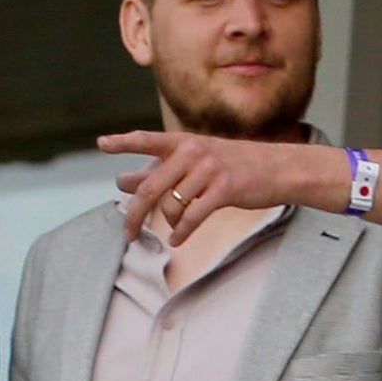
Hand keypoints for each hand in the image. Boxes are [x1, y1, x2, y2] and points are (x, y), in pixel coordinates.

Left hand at [99, 130, 293, 245]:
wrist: (280, 169)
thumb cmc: (235, 165)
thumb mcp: (198, 160)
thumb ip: (162, 170)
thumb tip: (123, 181)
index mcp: (184, 142)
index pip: (148, 140)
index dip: (123, 142)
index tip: (101, 143)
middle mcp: (194, 152)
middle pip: (150, 187)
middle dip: (133, 214)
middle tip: (126, 233)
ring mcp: (209, 170)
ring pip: (171, 205)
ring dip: (168, 223)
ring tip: (174, 228)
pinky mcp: (224, 189)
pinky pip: (192, 217)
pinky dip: (181, 233)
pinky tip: (177, 240)